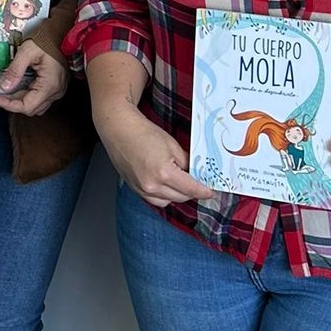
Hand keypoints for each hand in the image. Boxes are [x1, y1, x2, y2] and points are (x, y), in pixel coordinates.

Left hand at [0, 41, 67, 115]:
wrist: (61, 32)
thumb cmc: (47, 39)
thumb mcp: (27, 51)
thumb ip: (15, 69)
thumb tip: (4, 86)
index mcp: (50, 85)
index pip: (27, 106)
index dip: (7, 104)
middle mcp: (55, 92)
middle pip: (28, 108)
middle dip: (6, 103)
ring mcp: (55, 90)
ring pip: (32, 105)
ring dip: (14, 102)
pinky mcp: (53, 87)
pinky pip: (36, 98)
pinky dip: (22, 96)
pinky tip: (11, 90)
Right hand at [94, 102, 213, 207]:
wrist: (118, 129)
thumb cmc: (143, 132)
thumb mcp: (172, 145)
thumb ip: (187, 163)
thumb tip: (197, 174)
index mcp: (164, 173)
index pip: (192, 189)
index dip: (204, 191)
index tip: (211, 191)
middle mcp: (152, 185)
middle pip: (182, 197)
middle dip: (191, 190)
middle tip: (196, 180)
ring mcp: (142, 189)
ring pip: (169, 201)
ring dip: (177, 193)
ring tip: (177, 179)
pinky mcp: (135, 189)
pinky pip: (156, 199)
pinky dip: (163, 194)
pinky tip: (164, 182)